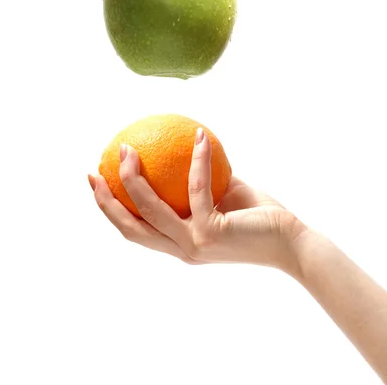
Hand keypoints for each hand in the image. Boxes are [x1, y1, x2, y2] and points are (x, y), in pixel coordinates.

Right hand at [89, 129, 306, 274]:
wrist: (292, 243)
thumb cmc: (259, 219)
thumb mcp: (223, 197)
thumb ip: (201, 181)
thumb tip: (183, 148)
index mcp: (180, 243)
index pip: (136, 230)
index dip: (111, 211)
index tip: (97, 184)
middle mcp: (182, 249)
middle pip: (130, 228)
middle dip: (107, 202)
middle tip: (95, 172)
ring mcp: (195, 244)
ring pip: (151, 211)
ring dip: (134, 179)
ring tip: (128, 149)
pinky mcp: (212, 233)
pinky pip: (197, 188)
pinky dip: (196, 160)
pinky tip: (198, 137)